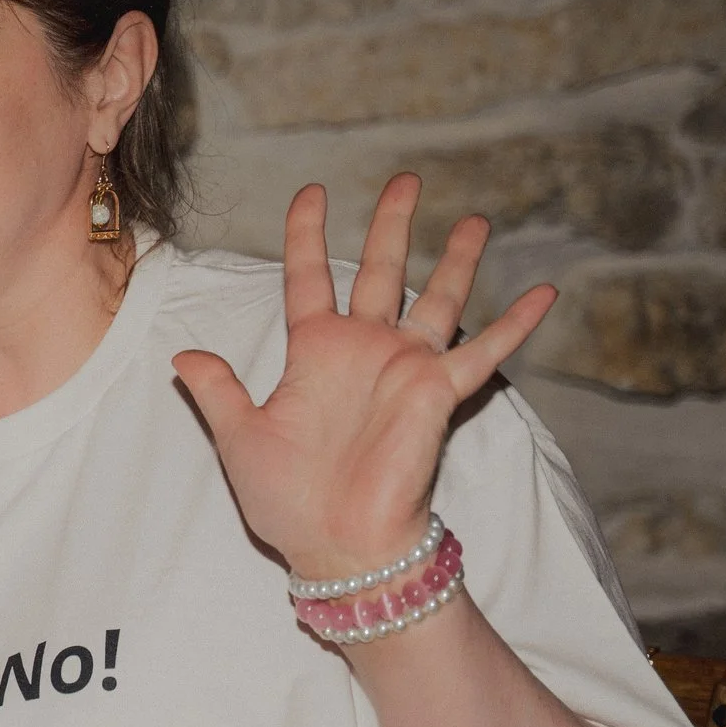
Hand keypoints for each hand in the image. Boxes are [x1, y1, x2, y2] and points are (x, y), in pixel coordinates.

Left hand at [171, 174, 556, 581]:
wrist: (335, 546)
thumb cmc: (286, 499)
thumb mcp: (239, 436)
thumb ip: (217, 390)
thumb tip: (181, 356)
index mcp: (314, 352)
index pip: (308, 276)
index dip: (307, 233)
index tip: (313, 191)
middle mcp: (363, 350)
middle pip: (380, 270)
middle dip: (392, 225)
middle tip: (407, 180)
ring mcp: (405, 368)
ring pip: (437, 299)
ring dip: (457, 261)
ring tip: (476, 220)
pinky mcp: (438, 395)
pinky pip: (483, 353)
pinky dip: (515, 325)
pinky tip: (544, 293)